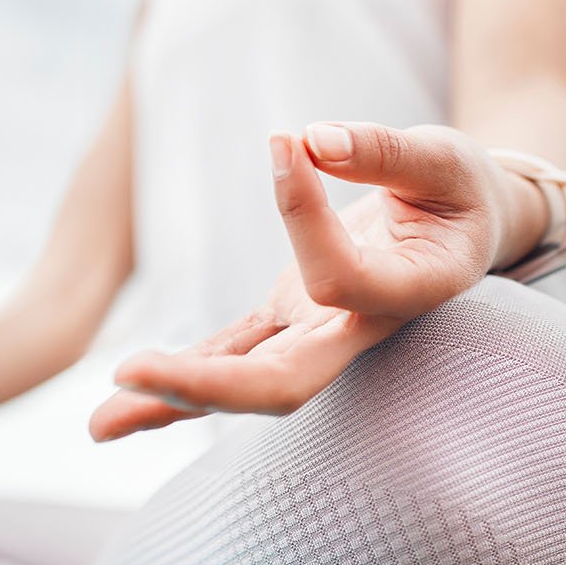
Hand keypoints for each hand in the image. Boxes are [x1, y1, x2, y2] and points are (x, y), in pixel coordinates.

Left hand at [88, 122, 508, 439]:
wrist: (469, 227)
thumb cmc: (459, 188)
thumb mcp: (442, 157)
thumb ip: (384, 152)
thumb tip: (311, 139)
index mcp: (412, 292)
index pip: (339, 281)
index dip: (304, 215)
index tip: (288, 142)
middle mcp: (360, 330)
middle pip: (285, 383)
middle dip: (209, 385)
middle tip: (131, 371)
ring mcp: (319, 334)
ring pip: (247, 383)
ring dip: (173, 400)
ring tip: (96, 425)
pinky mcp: (287, 321)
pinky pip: (231, 353)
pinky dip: (179, 375)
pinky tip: (118, 403)